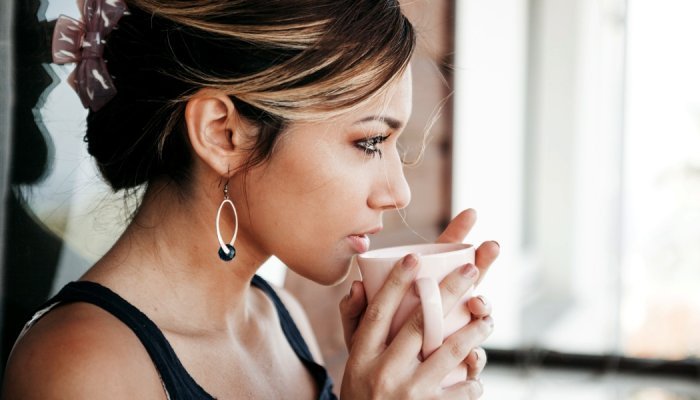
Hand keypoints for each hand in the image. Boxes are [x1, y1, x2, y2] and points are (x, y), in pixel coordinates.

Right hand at [339, 254, 492, 398]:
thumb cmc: (363, 392)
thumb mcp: (354, 362)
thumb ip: (354, 323)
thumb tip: (359, 284)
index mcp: (362, 355)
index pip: (379, 312)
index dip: (396, 283)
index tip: (414, 258)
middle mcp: (382, 372)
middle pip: (419, 324)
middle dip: (447, 293)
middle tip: (470, 270)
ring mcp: (407, 394)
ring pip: (447, 353)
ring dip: (473, 333)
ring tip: (487, 319)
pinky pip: (459, 392)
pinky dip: (472, 381)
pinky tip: (476, 372)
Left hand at [340, 209, 498, 353]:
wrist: (377, 397)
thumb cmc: (370, 357)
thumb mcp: (358, 333)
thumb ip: (354, 311)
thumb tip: (355, 288)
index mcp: (422, 294)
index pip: (442, 259)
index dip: (457, 235)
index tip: (471, 213)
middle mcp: (444, 310)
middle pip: (468, 280)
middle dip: (482, 262)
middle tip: (491, 246)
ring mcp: (454, 336)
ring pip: (478, 316)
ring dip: (483, 305)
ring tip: (478, 304)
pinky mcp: (458, 368)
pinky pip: (473, 361)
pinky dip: (476, 358)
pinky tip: (473, 357)